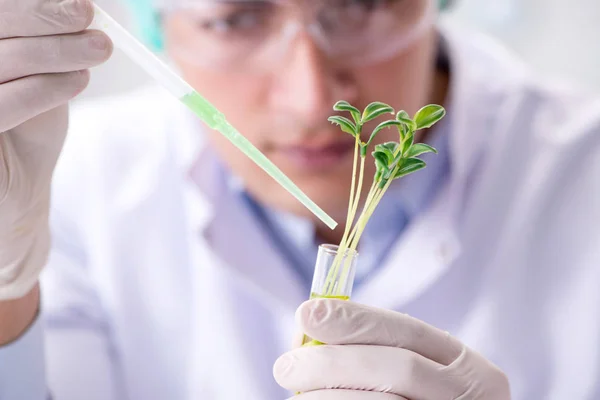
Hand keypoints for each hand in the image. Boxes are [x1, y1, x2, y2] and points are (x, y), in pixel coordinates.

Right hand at [0, 0, 111, 299]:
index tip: (82, 7)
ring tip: (98, 49)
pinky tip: (78, 81)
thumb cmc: (29, 126)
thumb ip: (50, 43)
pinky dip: (44, 88)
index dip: (35, 7)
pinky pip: (2, 103)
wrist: (19, 188)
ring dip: (57, 51)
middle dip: (45, 18)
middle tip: (88, 18)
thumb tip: (77, 6)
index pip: (1, 14)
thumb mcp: (43, 76)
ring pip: (1, 60)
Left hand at [274, 299, 510, 399]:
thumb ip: (378, 350)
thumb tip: (310, 327)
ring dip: (329, 396)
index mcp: (469, 368)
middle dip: (335, 361)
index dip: (355, 319)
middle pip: (398, 368)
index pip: (409, 332)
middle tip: (286, 366)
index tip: (306, 313)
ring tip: (297, 394)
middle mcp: (469, 396)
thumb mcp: (422, 374)